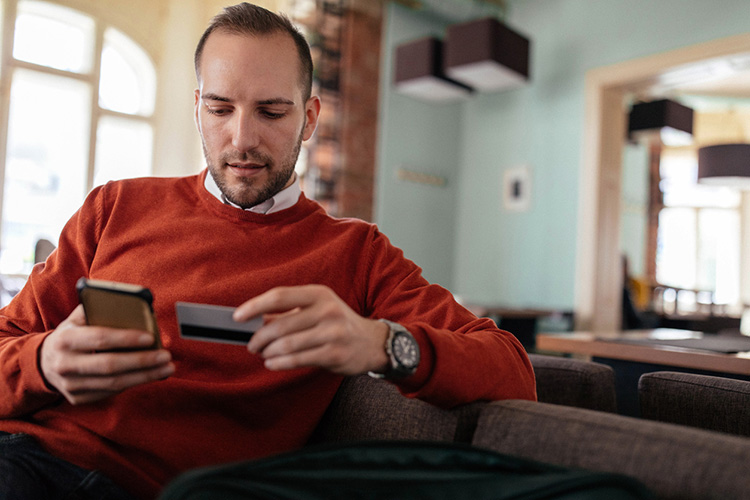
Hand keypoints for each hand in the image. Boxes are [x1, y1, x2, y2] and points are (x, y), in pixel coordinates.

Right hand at [40, 305, 174, 404]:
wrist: (43, 362)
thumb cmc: (71, 334)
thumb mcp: (77, 318)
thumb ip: (99, 309)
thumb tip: (134, 304)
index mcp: (65, 339)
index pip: (100, 338)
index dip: (126, 339)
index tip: (151, 338)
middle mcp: (65, 364)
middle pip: (110, 365)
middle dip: (142, 361)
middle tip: (166, 356)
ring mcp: (70, 385)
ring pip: (113, 383)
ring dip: (145, 376)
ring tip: (167, 368)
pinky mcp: (77, 398)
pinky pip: (110, 393)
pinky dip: (133, 384)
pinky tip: (151, 376)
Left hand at [235, 285, 388, 375]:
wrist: (371, 342)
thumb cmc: (338, 323)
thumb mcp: (317, 308)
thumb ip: (288, 313)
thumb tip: (256, 320)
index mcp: (319, 294)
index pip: (280, 296)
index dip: (255, 306)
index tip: (238, 316)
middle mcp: (327, 310)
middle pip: (280, 325)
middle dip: (259, 338)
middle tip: (252, 345)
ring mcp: (332, 332)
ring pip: (287, 345)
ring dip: (268, 352)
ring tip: (263, 355)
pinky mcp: (335, 354)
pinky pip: (298, 360)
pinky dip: (280, 363)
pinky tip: (272, 363)